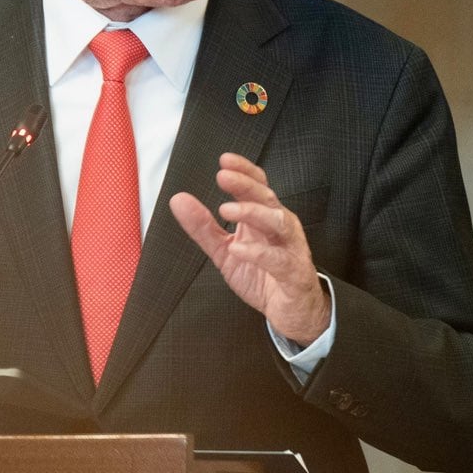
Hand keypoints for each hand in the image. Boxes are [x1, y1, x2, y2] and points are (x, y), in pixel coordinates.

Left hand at [169, 153, 330, 345]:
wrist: (292, 312)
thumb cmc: (264, 277)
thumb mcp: (225, 252)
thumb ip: (203, 228)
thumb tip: (178, 200)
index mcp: (265, 220)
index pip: (259, 186)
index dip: (244, 171)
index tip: (225, 160)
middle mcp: (280, 228)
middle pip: (267, 198)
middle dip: (246, 185)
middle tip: (223, 177)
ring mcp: (291, 249)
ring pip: (279, 222)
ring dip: (253, 213)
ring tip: (226, 210)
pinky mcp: (294, 274)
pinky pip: (279, 259)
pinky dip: (259, 253)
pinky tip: (238, 248)